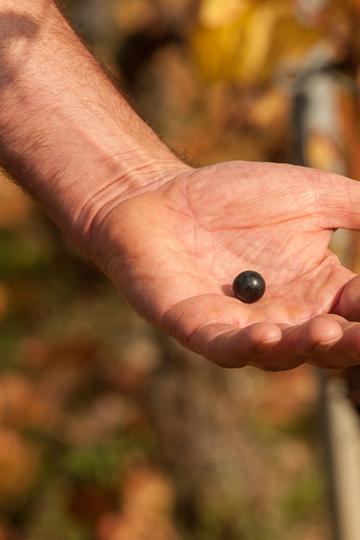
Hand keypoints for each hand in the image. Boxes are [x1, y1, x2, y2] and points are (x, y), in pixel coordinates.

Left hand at [90, 160, 359, 369]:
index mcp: (318, 288)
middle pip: (328, 343)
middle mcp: (287, 316)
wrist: (162, 195)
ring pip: (283, 353)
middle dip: (352, 342)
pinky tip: (267, 333)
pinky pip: (227, 349)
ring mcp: (243, 327)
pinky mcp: (200, 328)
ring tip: (327, 330)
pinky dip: (248, 347)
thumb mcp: (311, 196)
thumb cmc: (233, 194)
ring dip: (307, 346)